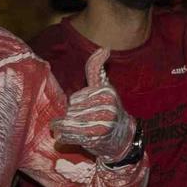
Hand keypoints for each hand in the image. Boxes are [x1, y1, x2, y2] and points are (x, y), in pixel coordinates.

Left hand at [50, 47, 139, 162]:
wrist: (123, 137)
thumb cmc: (110, 110)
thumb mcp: (105, 88)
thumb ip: (97, 69)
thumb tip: (104, 48)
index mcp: (106, 91)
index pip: (74, 99)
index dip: (76, 106)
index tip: (87, 111)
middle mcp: (106, 105)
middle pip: (71, 110)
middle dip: (72, 117)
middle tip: (84, 122)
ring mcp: (101, 121)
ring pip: (68, 122)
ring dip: (65, 128)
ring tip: (73, 130)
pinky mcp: (95, 137)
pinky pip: (68, 135)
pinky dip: (63, 137)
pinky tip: (65, 136)